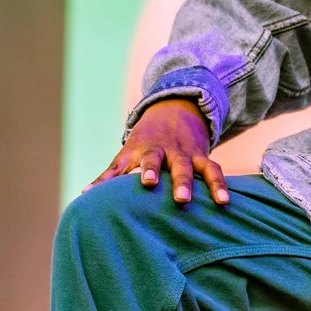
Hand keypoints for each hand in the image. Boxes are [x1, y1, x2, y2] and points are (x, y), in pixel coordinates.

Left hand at [94, 96, 229, 203]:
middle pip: (172, 164)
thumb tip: (84, 196)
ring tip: (217, 201)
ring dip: (205, 184)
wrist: (174, 109)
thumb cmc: (144, 141)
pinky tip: (226, 201)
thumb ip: (109, 175)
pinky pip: (213, 170)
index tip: (147, 184)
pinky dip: (220, 185)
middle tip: (180, 198)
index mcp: (142, 150)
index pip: (141, 162)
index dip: (142, 172)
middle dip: (179, 180)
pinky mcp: (202, 156)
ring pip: (196, 168)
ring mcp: (185, 153)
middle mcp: (165, 151)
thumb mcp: (126, 154)